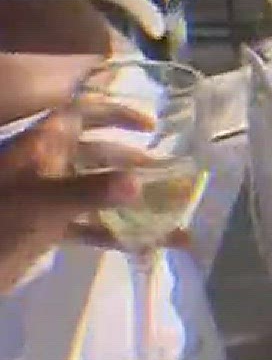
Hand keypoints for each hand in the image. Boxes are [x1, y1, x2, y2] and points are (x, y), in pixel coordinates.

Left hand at [0, 103, 154, 291]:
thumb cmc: (1, 221)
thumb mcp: (44, 204)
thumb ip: (91, 191)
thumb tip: (139, 183)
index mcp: (43, 146)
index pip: (83, 114)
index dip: (116, 115)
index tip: (151, 128)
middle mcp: (47, 166)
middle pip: (96, 153)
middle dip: (131, 162)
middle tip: (168, 175)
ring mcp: (47, 197)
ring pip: (95, 190)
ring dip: (128, 199)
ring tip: (166, 211)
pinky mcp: (47, 225)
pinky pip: (88, 223)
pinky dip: (114, 232)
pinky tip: (143, 245)